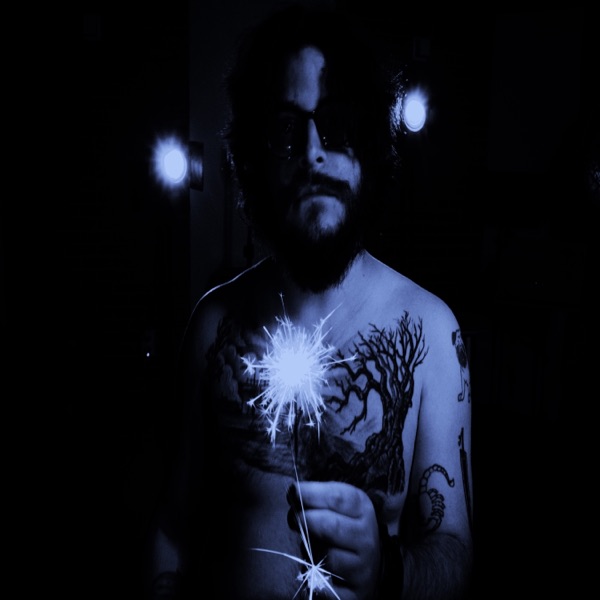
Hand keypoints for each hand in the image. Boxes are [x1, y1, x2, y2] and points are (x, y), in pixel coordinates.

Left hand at [288, 480, 380, 599]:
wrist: (366, 567)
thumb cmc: (343, 530)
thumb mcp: (336, 508)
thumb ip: (316, 499)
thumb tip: (292, 493)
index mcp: (363, 510)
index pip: (338, 497)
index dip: (311, 493)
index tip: (293, 491)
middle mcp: (367, 538)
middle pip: (330, 525)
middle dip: (305, 519)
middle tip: (293, 518)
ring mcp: (363, 568)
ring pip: (325, 556)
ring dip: (309, 550)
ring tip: (309, 545)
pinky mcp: (355, 594)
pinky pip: (324, 584)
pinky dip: (313, 576)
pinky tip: (315, 568)